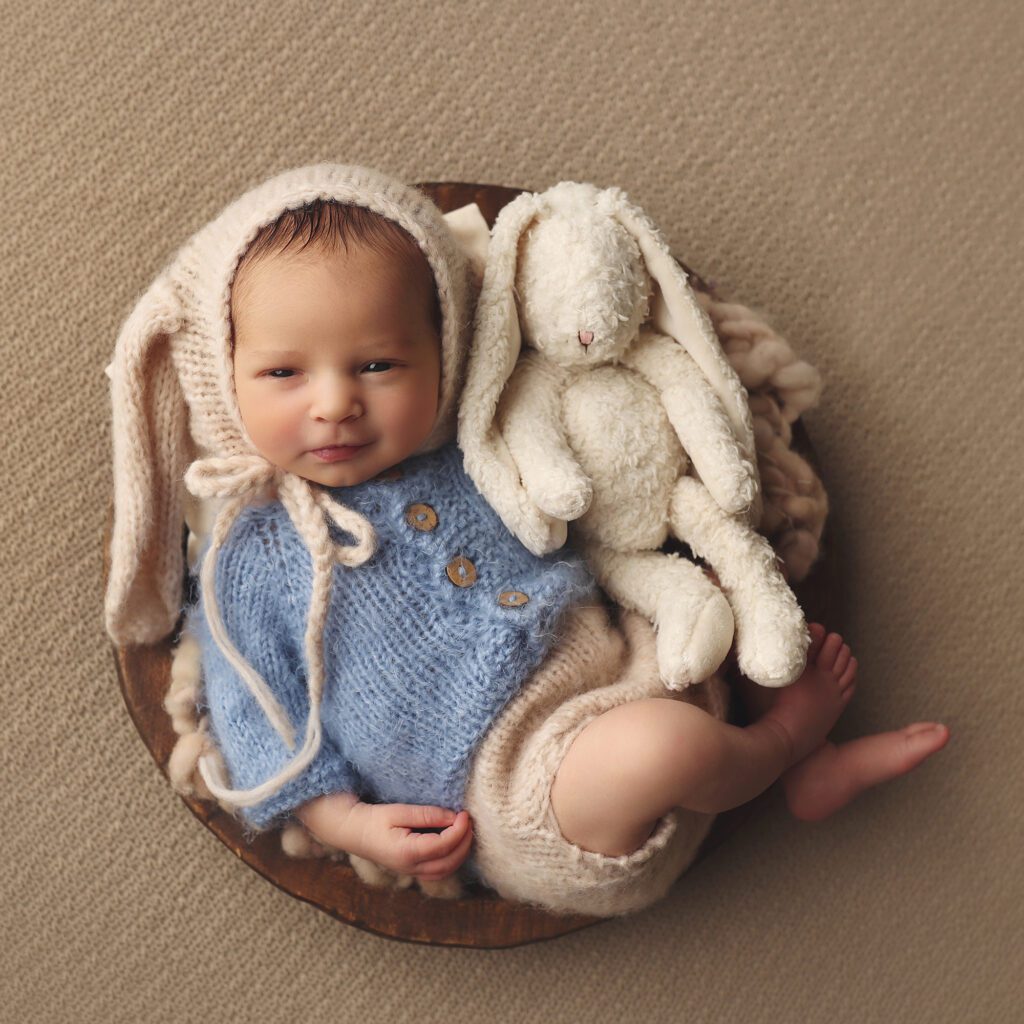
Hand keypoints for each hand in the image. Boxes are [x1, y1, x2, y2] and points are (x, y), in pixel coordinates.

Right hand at [350, 803, 474, 881]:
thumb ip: (427, 815)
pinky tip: (454, 843)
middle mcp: (411, 868)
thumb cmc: (374, 819)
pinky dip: (451, 859)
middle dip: (464, 842)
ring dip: (460, 853)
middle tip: (469, 822)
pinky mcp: (411, 870)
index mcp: (407, 853)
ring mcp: (411, 872)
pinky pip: (438, 871)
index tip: (464, 814)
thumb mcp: (399, 811)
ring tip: (465, 832)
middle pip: (449, 863)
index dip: (459, 830)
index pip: (443, 845)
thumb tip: (453, 817)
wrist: (353, 832)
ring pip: (445, 871)